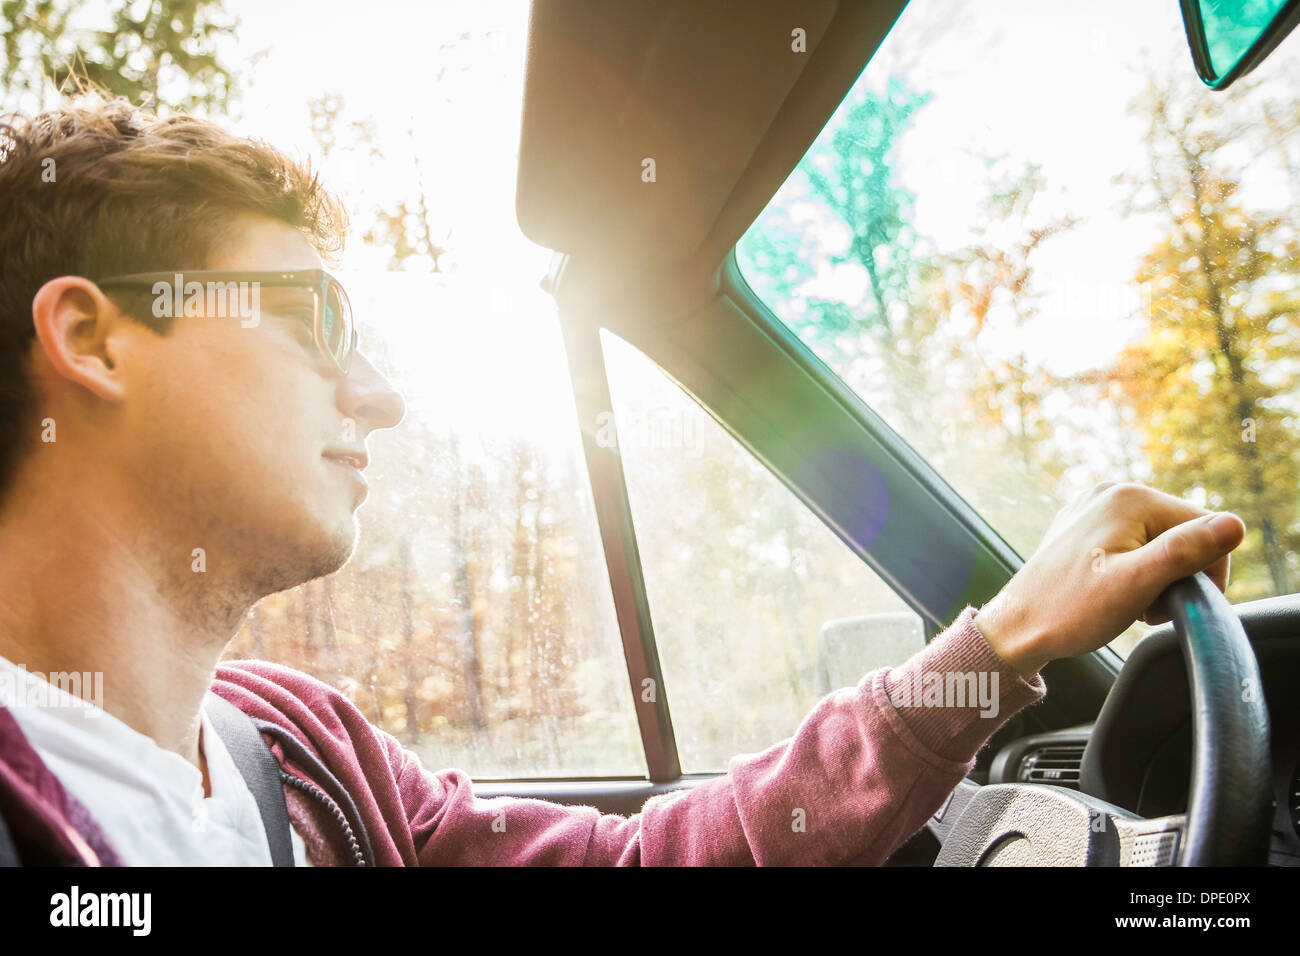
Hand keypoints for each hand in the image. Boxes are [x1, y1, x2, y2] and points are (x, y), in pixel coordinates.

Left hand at [973, 482, 1245, 678]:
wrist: (1017, 628)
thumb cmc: (1070, 611)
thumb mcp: (1135, 585)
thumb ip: (1184, 552)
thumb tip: (1233, 525)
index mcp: (1130, 498)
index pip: (1206, 527)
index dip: (1203, 572)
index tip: (1171, 603)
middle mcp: (1112, 491)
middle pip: (1183, 533)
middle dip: (1177, 574)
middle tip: (1144, 606)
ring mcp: (1095, 506)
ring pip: (1161, 540)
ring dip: (1157, 575)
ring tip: (1127, 601)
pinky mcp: (1086, 525)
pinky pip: (1134, 543)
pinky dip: (1135, 570)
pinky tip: (1112, 590)